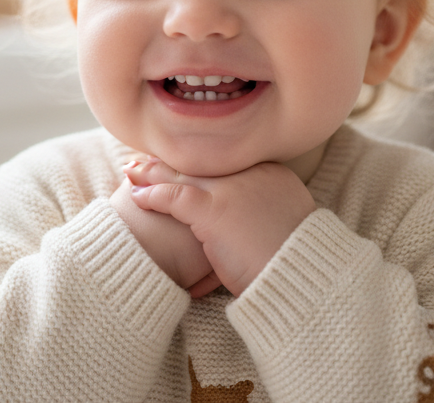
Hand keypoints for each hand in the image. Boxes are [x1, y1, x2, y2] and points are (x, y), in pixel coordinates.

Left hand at [125, 158, 315, 296]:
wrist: (301, 277)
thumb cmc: (295, 261)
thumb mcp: (289, 227)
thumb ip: (269, 214)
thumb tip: (256, 222)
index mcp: (271, 175)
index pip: (226, 163)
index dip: (200, 161)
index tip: (182, 159)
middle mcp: (251, 174)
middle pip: (204, 164)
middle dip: (174, 161)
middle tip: (147, 157)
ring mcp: (231, 189)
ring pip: (184, 175)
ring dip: (154, 173)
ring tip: (132, 171)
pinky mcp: (214, 210)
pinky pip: (173, 196)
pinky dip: (152, 195)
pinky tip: (136, 196)